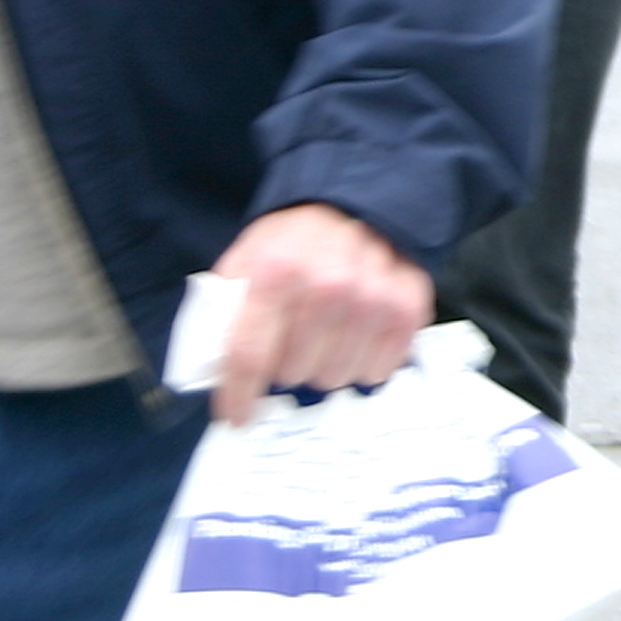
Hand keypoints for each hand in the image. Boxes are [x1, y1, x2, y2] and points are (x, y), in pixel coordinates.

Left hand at [207, 205, 430, 424]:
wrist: (356, 202)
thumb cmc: (292, 240)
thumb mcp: (244, 259)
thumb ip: (224, 310)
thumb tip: (212, 371)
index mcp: (275, 273)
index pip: (249, 354)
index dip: (238, 395)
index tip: (236, 418)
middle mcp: (327, 286)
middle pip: (294, 373)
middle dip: (285, 367)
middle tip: (290, 344)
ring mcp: (372, 298)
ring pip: (336, 377)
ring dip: (324, 367)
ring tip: (324, 338)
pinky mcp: (408, 306)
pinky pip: (377, 370)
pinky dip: (362, 363)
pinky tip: (355, 338)